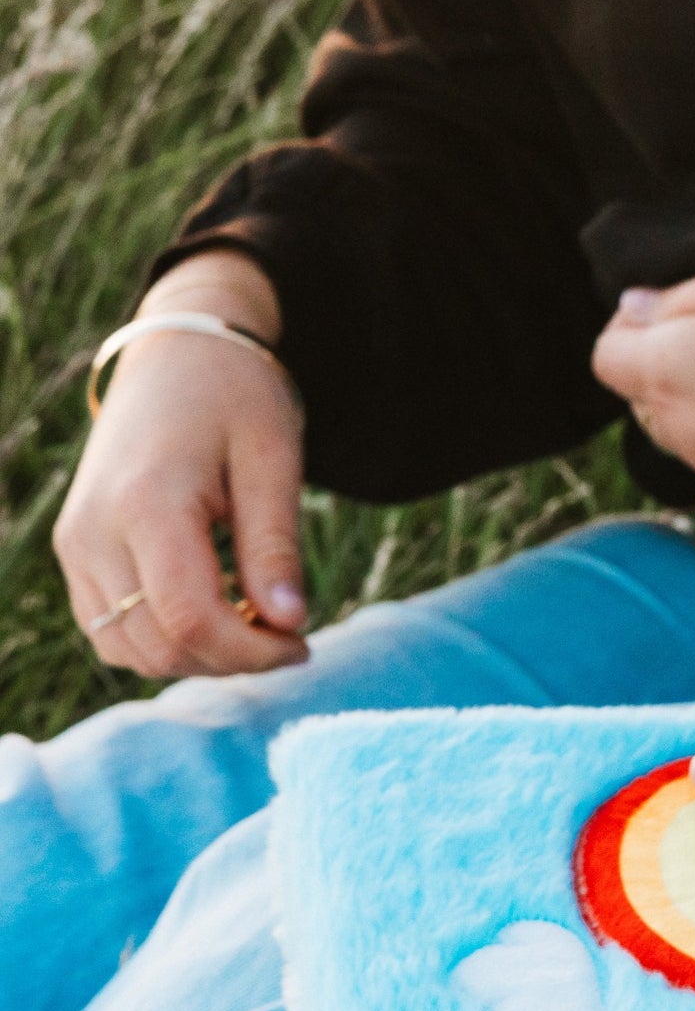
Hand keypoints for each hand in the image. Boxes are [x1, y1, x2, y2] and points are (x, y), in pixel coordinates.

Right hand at [54, 250, 309, 677]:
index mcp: (146, 504)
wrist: (177, 352)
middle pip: (157, 646)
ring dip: (196, 657)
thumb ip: (275, 545)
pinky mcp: (75, 549)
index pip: (189, 619)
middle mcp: (93, 532)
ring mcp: (75, 544)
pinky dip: (163, 640)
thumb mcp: (273, 461)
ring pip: (127, 649)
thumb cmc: (236, 397)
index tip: (302, 643)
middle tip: (289, 637)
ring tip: (255, 624)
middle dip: (231, 659)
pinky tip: (217, 612)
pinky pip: (110, 628)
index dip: (251, 652)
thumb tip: (290, 624)